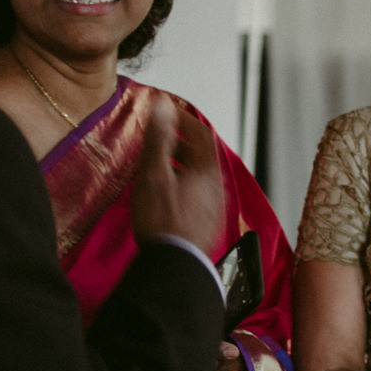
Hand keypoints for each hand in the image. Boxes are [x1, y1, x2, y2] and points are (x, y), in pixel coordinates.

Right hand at [131, 96, 224, 251]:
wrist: (173, 265)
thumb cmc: (161, 220)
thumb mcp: (154, 174)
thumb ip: (159, 138)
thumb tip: (162, 105)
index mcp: (207, 170)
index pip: (201, 132)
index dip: (182, 118)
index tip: (164, 113)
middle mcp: (216, 185)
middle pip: (200, 153)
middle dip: (178, 141)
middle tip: (156, 137)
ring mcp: (213, 205)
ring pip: (197, 174)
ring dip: (179, 163)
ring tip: (156, 164)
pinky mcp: (205, 221)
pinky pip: (195, 192)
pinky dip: (181, 182)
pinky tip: (165, 193)